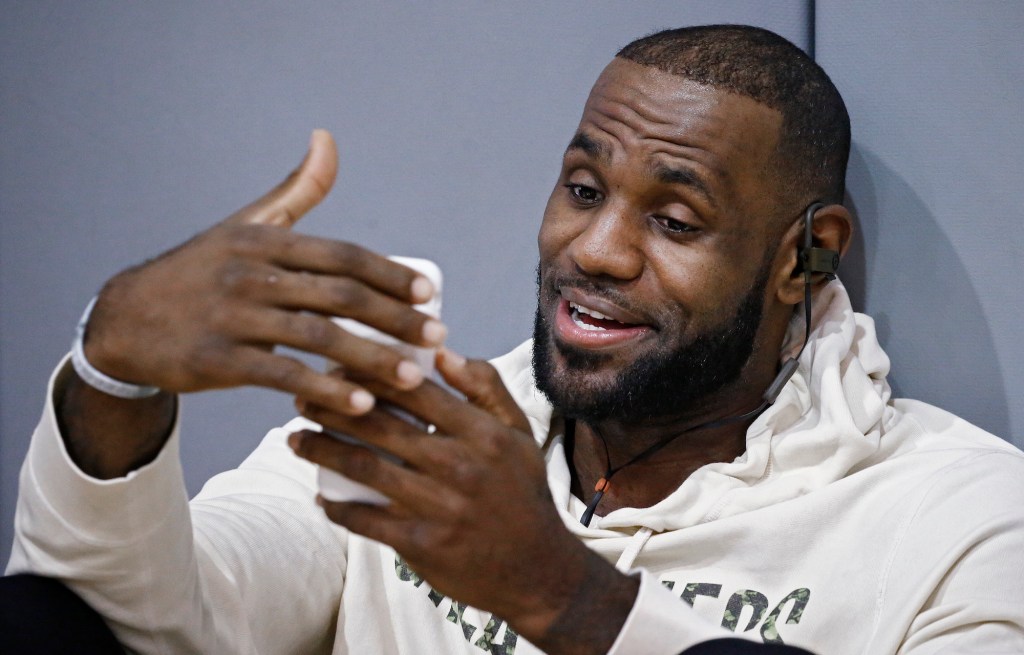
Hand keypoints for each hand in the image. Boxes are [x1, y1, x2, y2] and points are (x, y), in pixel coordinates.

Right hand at [85, 130, 444, 415]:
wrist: (125, 320)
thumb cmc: (201, 272)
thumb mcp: (245, 225)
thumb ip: (295, 191)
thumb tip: (328, 139)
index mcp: (265, 240)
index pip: (342, 254)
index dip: (389, 274)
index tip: (429, 293)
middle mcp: (251, 273)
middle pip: (340, 295)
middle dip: (396, 318)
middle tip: (438, 338)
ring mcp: (233, 317)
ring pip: (319, 336)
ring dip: (373, 358)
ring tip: (415, 378)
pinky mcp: (218, 360)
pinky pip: (282, 375)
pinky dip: (325, 389)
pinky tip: (362, 405)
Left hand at [288, 348, 638, 653]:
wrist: (535, 568)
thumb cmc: (521, 490)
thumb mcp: (518, 432)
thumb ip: (484, 387)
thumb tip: (441, 350)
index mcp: (482, 433)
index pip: (415, 390)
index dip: (371, 373)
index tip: (339, 366)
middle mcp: (459, 466)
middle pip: (380, 425)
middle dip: (332, 407)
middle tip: (303, 397)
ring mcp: (438, 507)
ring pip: (364, 468)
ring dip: (322, 450)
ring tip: (296, 440)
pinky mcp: (421, 544)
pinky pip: (365, 519)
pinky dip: (336, 507)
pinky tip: (320, 495)